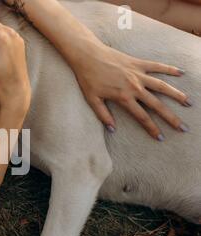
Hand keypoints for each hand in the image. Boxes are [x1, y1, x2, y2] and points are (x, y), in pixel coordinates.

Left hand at [73, 42, 189, 139]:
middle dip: (171, 117)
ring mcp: (138, 74)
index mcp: (123, 97)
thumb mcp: (92, 100)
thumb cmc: (88, 78)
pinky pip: (157, 66)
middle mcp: (134, 87)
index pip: (142, 116)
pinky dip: (169, 69)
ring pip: (162, 86)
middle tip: (183, 127)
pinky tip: (182, 73)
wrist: (88, 56)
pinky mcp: (138, 63)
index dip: (152, 128)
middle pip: (157, 105)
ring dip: (176, 94)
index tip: (160, 137)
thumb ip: (103, 115)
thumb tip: (112, 130)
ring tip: (188, 103)